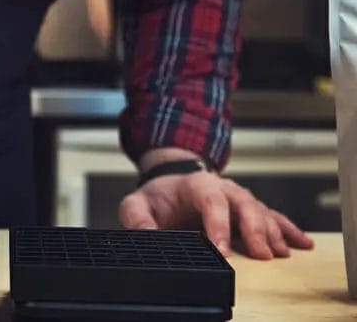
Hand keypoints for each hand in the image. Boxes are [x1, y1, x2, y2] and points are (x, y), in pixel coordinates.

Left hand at [119, 171, 313, 258]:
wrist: (170, 183)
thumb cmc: (157, 197)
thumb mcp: (137, 204)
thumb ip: (137, 219)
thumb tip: (146, 237)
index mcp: (196, 184)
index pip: (211, 200)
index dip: (219, 224)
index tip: (222, 250)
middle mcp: (223, 188)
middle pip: (244, 204)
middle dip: (254, 229)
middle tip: (261, 255)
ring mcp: (239, 198)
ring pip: (261, 210)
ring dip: (273, 232)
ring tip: (280, 253)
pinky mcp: (249, 210)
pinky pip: (273, 217)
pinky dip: (288, 229)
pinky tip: (302, 244)